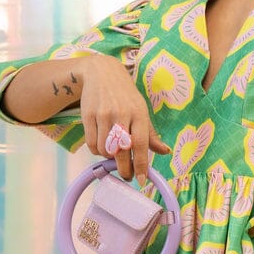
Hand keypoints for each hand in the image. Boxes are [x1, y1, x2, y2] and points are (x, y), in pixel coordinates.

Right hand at [78, 55, 170, 182]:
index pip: (141, 144)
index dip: (142, 165)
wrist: (101, 73)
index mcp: (139, 113)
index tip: (141, 180)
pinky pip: (92, 144)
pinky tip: (103, 145)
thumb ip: (151, 134)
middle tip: (127, 175)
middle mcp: (122, 114)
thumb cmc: (125, 96)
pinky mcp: (88, 115)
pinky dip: (97, 150)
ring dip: (109, 157)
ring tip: (114, 152)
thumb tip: (165, 152)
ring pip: (105, 150)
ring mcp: (104, 115)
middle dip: (124, 169)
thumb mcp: (141, 110)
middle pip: (122, 151)